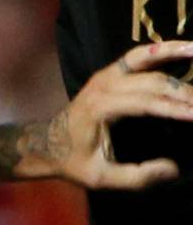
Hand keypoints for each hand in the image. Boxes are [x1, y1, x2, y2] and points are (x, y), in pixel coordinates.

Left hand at [38, 39, 192, 189]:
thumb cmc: (74, 162)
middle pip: (153, 82)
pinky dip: (161, 50)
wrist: (46, 143)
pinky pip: (138, 56)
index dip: (175, 109)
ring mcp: (105, 75)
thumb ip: (136, 176)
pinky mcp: (109, 73)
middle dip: (184, 93)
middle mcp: (103, 86)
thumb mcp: (100, 178)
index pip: (146, 104)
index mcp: (100, 108)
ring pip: (148, 62)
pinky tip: (185, 46)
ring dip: (176, 57)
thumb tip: (172, 169)